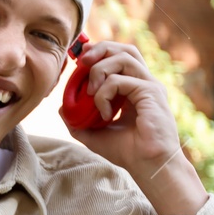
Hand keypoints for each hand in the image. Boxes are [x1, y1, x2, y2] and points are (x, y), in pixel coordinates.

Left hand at [63, 39, 185, 178]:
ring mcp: (150, 86)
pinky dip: (105, 94)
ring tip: (90, 94)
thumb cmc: (128, 152)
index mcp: (134, 88)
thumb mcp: (94, 135)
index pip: (119, 57)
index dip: (99, 52)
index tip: (79, 59)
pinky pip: (120, 81)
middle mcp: (144, 83)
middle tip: (81, 63)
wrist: (148, 166)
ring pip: (123, 58)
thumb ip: (78, 120)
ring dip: (99, 71)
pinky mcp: (151, 93)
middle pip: (125, 49)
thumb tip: (62, 108)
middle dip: (100, 49)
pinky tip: (104, 113)